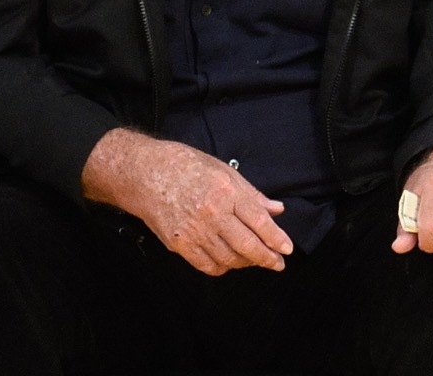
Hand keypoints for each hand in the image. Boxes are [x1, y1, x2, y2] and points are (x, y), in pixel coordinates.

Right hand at [82, 129, 292, 275]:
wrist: (145, 174)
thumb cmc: (186, 166)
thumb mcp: (224, 171)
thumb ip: (252, 194)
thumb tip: (277, 210)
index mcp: (225, 192)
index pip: (259, 221)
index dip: (276, 238)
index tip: (287, 248)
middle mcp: (212, 213)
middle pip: (247, 245)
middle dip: (267, 257)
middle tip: (278, 263)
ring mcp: (194, 231)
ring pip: (229, 258)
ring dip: (246, 263)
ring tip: (254, 259)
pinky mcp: (179, 244)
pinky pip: (207, 265)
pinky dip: (222, 267)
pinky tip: (229, 261)